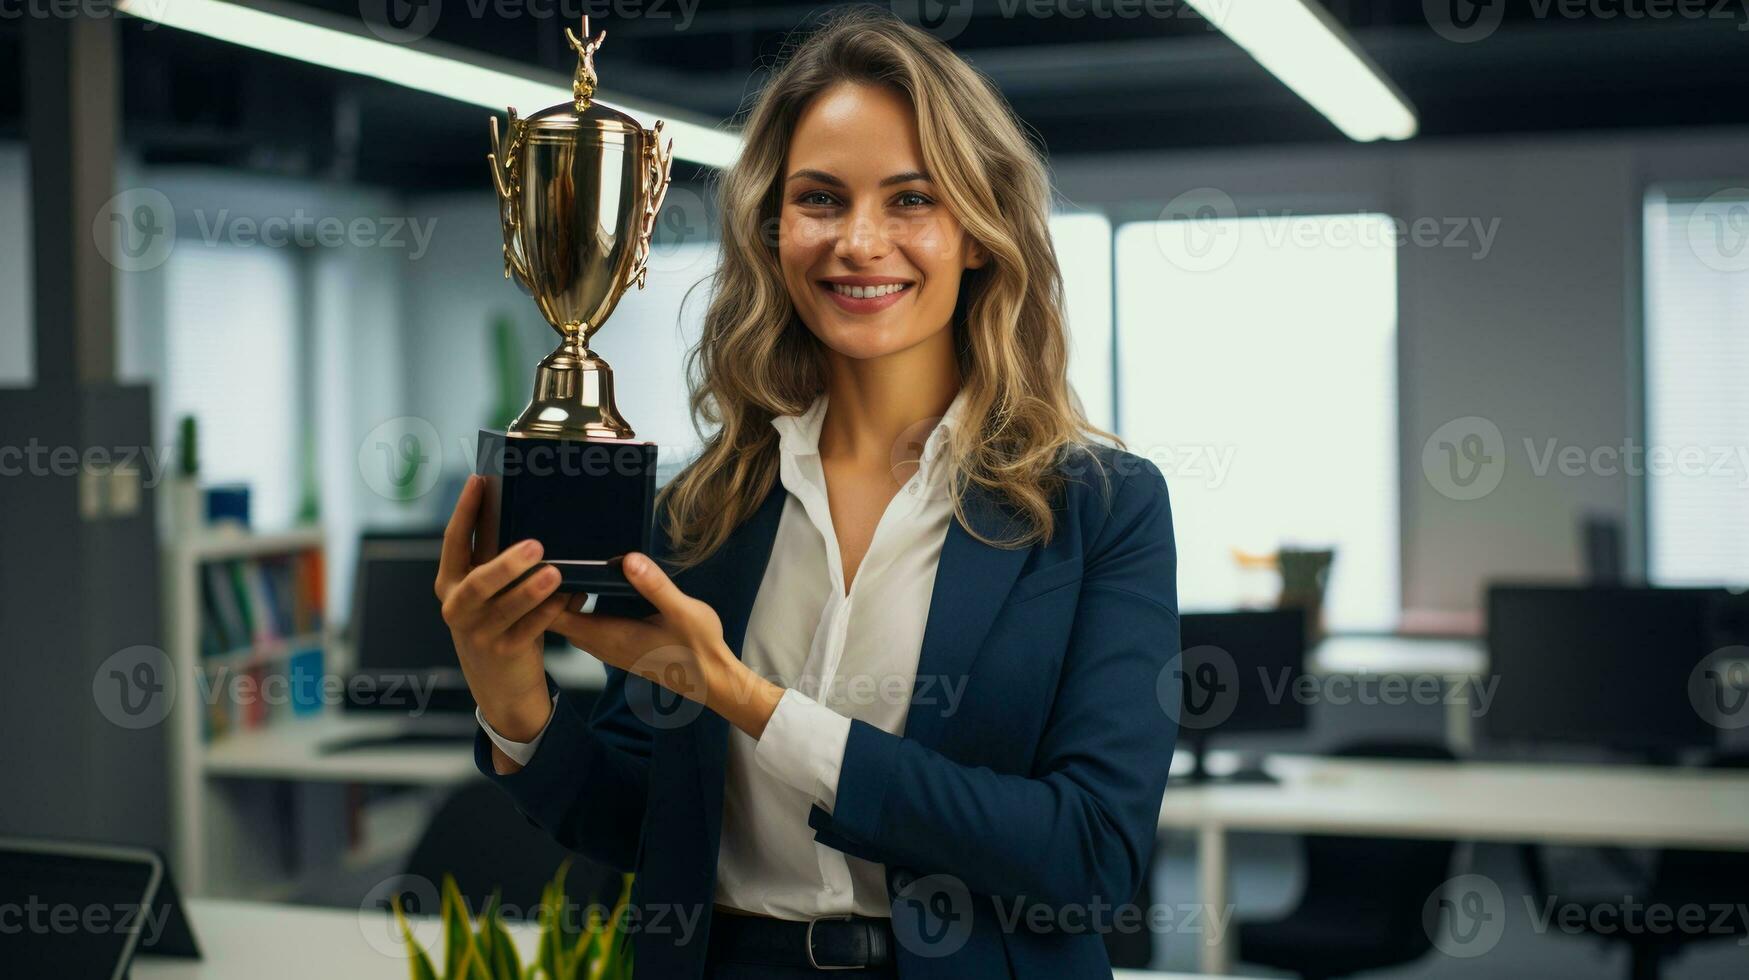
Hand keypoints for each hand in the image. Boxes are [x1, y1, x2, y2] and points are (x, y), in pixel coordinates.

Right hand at [435, 475, 564, 747]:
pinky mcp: (503, 652)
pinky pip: (529, 629)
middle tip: (535, 545)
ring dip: (531, 590)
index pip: (453, 540)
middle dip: (505, 563)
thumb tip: (523, 505)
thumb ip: (496, 557)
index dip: (465, 510)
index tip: (479, 479)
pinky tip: (569, 598)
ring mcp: (477, 633)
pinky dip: (549, 612)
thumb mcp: (490, 591)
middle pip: (476, 582)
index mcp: (449, 583)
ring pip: (504, 608)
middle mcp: (456, 607)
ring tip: (555, 573)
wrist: (500, 685)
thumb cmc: (500, 622)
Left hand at [553, 553, 783, 737]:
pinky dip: (580, 612)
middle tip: (564, 565)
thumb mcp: (682, 611)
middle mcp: (602, 646)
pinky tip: (595, 594)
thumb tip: (628, 560)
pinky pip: (586, 631)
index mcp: (610, 635)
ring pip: (571, 627)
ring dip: (566, 604)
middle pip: (557, 622)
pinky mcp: (619, 650)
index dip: (546, 595)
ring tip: (576, 575)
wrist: (711, 681)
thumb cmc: (698, 648)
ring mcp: (609, 650)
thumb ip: (654, 586)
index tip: (554, 569)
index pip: (556, 618)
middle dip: (551, 596)